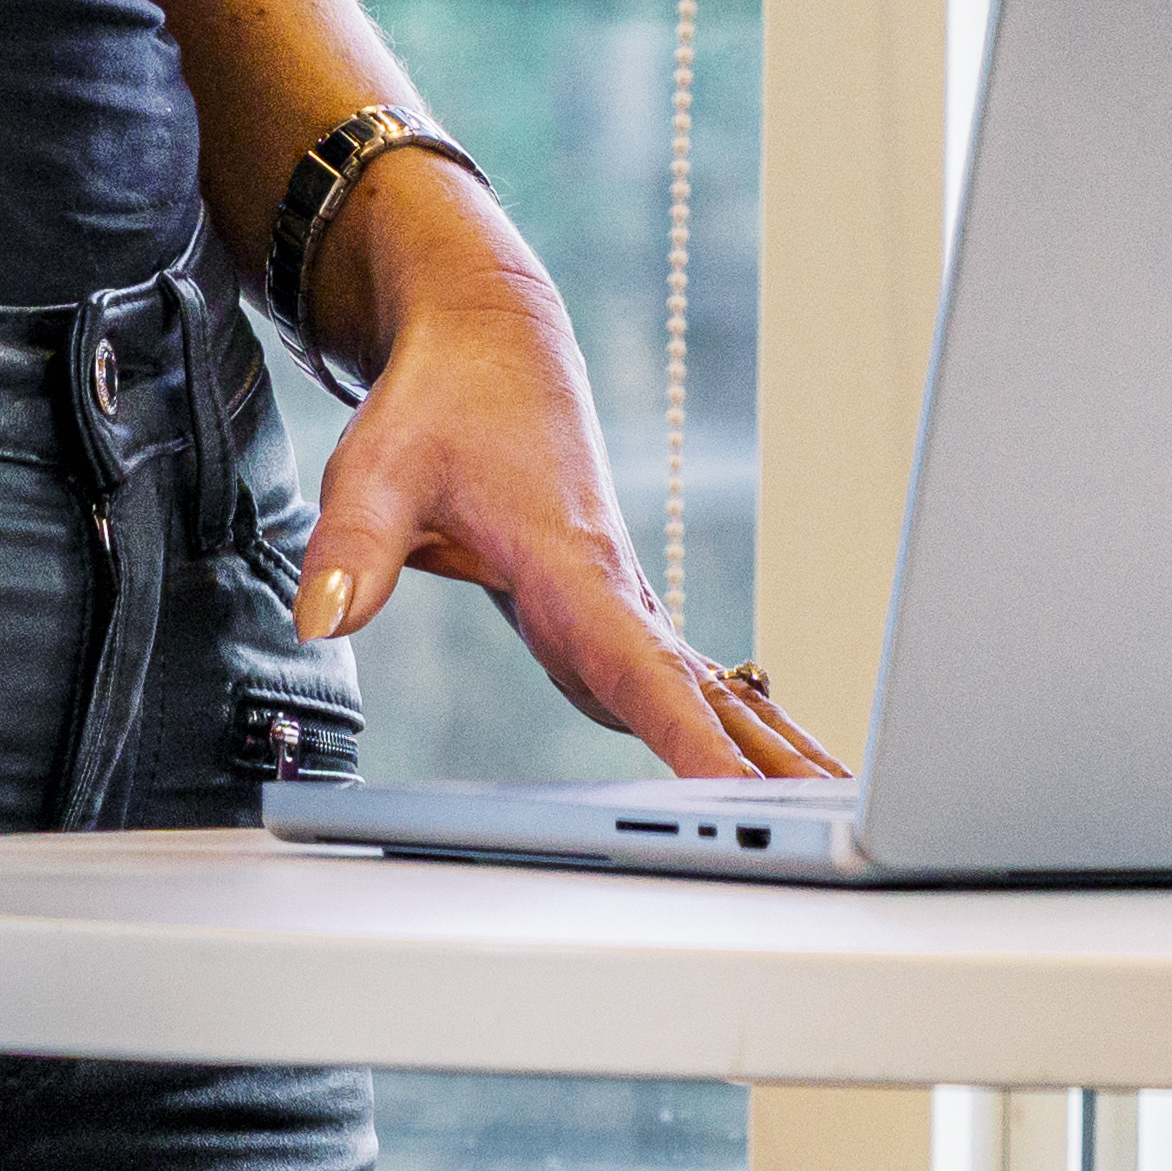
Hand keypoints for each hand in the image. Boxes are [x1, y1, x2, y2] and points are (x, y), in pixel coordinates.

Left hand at [297, 179, 848, 782]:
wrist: (491, 344)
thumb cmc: (441, 402)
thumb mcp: (379, 463)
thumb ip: (352, 543)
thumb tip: (323, 616)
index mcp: (571, 562)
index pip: (638, 666)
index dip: (682, 736)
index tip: (729, 793)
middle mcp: (615, 591)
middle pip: (708, 695)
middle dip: (773, 765)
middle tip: (846, 826)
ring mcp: (623, 605)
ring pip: (716, 691)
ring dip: (779, 750)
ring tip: (848, 810)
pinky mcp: (615, 613)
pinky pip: (691, 683)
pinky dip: (741, 728)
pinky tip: (773, 771)